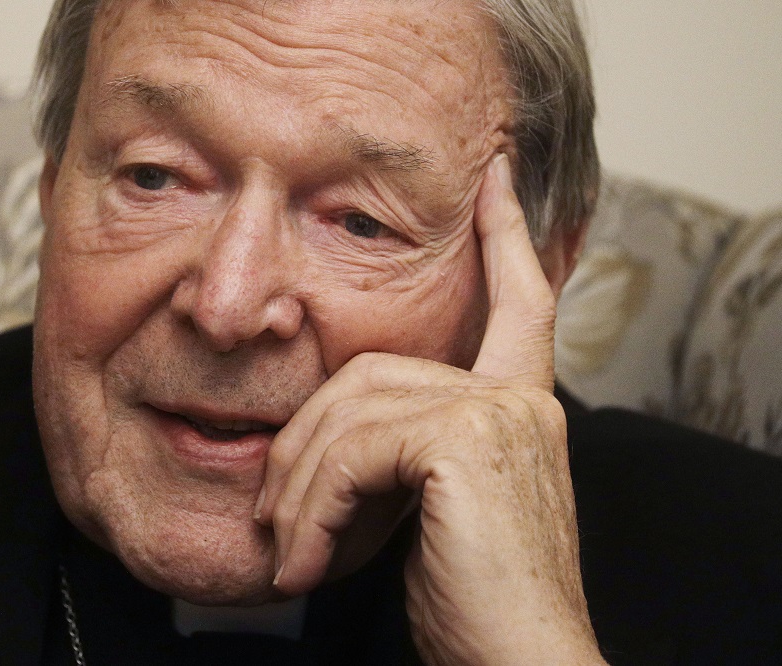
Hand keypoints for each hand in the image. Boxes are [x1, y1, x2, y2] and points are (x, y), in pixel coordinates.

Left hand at [255, 155, 605, 664]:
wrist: (520, 664)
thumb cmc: (475, 602)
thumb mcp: (434, 511)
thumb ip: (401, 453)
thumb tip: (318, 444)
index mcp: (519, 404)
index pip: (521, 301)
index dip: (508, 237)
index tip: (498, 179)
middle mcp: (518, 396)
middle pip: (371, 375)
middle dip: (306, 443)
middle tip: (275, 515)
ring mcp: (498, 413)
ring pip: (351, 412)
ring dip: (299, 489)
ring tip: (290, 553)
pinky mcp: (466, 440)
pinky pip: (352, 453)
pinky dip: (313, 511)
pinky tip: (307, 562)